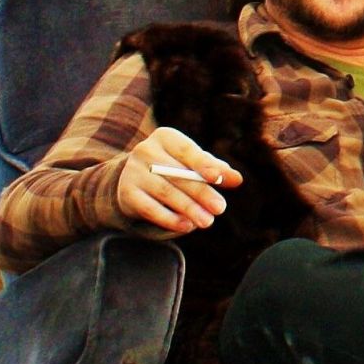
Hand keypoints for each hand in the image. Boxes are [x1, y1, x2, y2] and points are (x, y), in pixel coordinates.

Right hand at [112, 125, 239, 237]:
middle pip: (178, 174)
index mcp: (165, 137)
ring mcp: (133, 172)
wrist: (133, 180)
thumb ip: (214, 169)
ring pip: (165, 192)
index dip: (203, 164)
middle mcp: (146, 150)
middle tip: (220, 208)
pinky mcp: (126, 194)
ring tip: (207, 221)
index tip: (217, 178)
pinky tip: (186, 226)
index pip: (187, 151)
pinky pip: (150, 208)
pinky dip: (169, 218)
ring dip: (188, 208)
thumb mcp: (192, 163)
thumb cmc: (173, 167)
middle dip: (201, 192)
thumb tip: (236, 179)